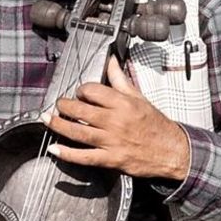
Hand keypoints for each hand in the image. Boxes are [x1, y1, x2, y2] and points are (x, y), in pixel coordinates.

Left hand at [42, 56, 189, 179]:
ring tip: (47, 119)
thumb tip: (111, 60)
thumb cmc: (155, 124)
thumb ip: (120, 79)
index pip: (93, 91)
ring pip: (79, 132)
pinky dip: (67, 154)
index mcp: (123, 104)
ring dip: (58, 125)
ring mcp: (112, 141)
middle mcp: (116, 121)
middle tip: (58, 105)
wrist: (173, 151)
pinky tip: (54, 149)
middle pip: (81, 110)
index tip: (80, 93)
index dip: (82, 90)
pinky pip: (85, 156)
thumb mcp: (139, 97)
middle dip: (64, 106)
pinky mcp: (111, 159)